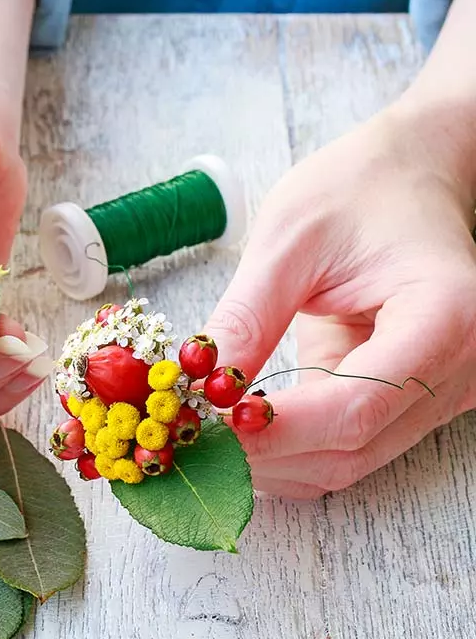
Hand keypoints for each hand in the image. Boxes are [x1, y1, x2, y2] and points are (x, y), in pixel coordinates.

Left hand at [204, 106, 475, 497]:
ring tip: (205, 432)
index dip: (274, 429)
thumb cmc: (360, 188)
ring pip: (347, 461)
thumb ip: (247, 317)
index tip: (205, 426)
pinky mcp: (409, 398)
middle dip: (262, 453)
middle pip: (351, 448)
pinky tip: (239, 424)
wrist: (409, 177)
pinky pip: (345, 444)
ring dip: (271, 460)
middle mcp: (457, 368)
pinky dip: (288, 446)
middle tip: (189, 437)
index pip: (357, 404)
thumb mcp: (289, 238)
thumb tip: (200, 388)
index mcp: (444, 315)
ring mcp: (438, 390)